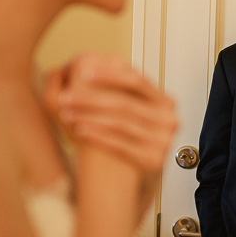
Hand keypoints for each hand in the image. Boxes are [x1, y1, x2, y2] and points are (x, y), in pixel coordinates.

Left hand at [43, 53, 176, 175]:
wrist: (137, 177)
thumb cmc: (133, 138)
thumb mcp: (136, 110)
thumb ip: (127, 89)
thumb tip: (110, 59)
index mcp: (165, 102)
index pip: (137, 81)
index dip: (110, 74)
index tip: (84, 71)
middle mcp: (168, 120)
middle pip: (125, 103)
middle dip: (91, 98)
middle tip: (67, 95)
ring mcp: (163, 141)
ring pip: (120, 123)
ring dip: (89, 116)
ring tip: (67, 113)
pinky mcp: (153, 160)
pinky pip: (120, 145)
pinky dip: (97, 136)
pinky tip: (80, 131)